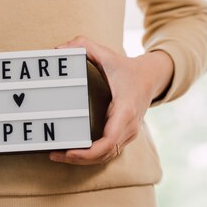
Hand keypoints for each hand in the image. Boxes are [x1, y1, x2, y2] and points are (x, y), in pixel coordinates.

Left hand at [49, 35, 173, 164]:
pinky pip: (109, 152)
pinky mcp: (125, 135)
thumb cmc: (127, 68)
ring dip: (84, 160)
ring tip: (59, 155)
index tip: (69, 151)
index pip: (109, 142)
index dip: (88, 152)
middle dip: (79, 159)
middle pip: (104, 154)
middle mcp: (129, 127)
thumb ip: (83, 46)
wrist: (151, 77)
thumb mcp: (107, 54)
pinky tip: (73, 153)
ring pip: (107, 156)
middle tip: (54, 154)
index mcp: (125, 111)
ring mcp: (129, 133)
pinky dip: (92, 156)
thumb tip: (59, 48)